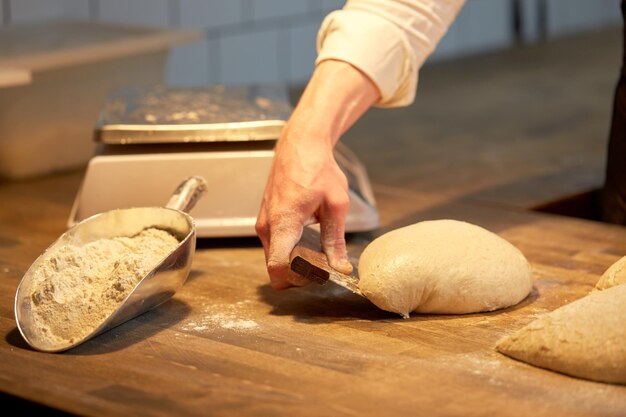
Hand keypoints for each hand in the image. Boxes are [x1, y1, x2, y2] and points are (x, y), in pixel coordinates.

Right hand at [255, 60, 379, 289]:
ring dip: (294, 262)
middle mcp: (267, 226)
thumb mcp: (335, 204)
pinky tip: (309, 240)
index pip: (278, 267)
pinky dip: (289, 251)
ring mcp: (263, 223)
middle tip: (323, 265)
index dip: (297, 279)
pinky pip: (274, 246)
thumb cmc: (317, 168)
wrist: (300, 145)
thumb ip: (335, 240)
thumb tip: (340, 267)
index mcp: (283, 222)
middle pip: (275, 269)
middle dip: (298, 274)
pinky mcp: (265, 220)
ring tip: (319, 251)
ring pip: (274, 259)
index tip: (318, 274)